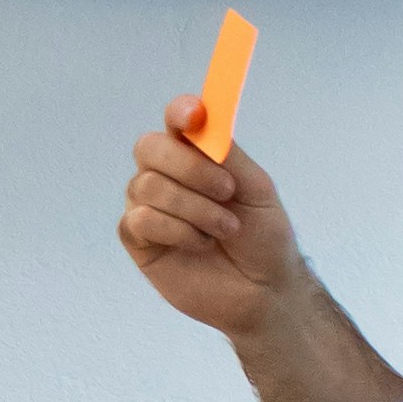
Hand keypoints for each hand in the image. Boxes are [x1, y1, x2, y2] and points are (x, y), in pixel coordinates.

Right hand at [118, 116, 306, 338]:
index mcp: (195, 155)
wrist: (264, 289)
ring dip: (194, 208)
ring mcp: (148, 206)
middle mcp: (165, 175)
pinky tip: (200, 244)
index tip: (195, 116)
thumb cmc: (263, 236)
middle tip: (227, 191)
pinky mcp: (138, 240)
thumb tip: (202, 121)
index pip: (176, 120)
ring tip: (224, 229)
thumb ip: (228, 154)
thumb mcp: (257, 188)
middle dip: (189, 167)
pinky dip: (177, 231)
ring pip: (148, 186)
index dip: (180, 112)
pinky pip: (140, 220)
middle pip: (150, 147)